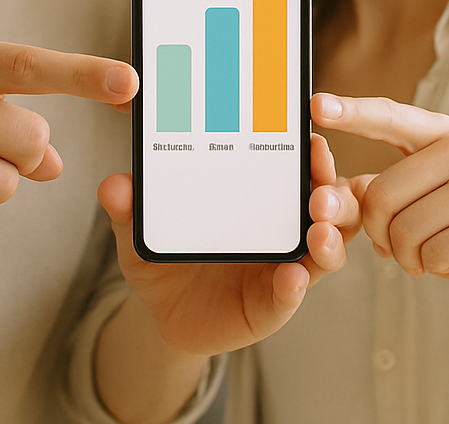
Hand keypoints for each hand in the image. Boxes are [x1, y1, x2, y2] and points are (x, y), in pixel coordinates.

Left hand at [96, 133, 360, 356]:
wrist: (165, 313)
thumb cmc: (166, 255)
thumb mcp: (141, 229)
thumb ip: (128, 209)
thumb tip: (113, 185)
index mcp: (264, 193)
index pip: (302, 166)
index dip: (314, 153)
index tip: (312, 136)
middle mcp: (286, 225)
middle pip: (331, 203)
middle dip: (334, 191)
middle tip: (320, 187)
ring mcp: (286, 265)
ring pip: (328, 248)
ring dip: (330, 237)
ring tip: (317, 230)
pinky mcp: (273, 304)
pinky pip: (292, 295)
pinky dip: (294, 287)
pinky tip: (290, 278)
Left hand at [311, 92, 448, 310]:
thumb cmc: (445, 230)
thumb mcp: (402, 205)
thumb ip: (366, 194)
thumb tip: (323, 197)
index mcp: (441, 132)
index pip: (390, 118)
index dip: (352, 113)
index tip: (315, 105)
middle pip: (383, 193)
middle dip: (379, 232)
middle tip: (396, 244)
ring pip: (407, 228)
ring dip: (406, 255)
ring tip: (427, 253)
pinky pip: (436, 252)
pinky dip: (432, 267)